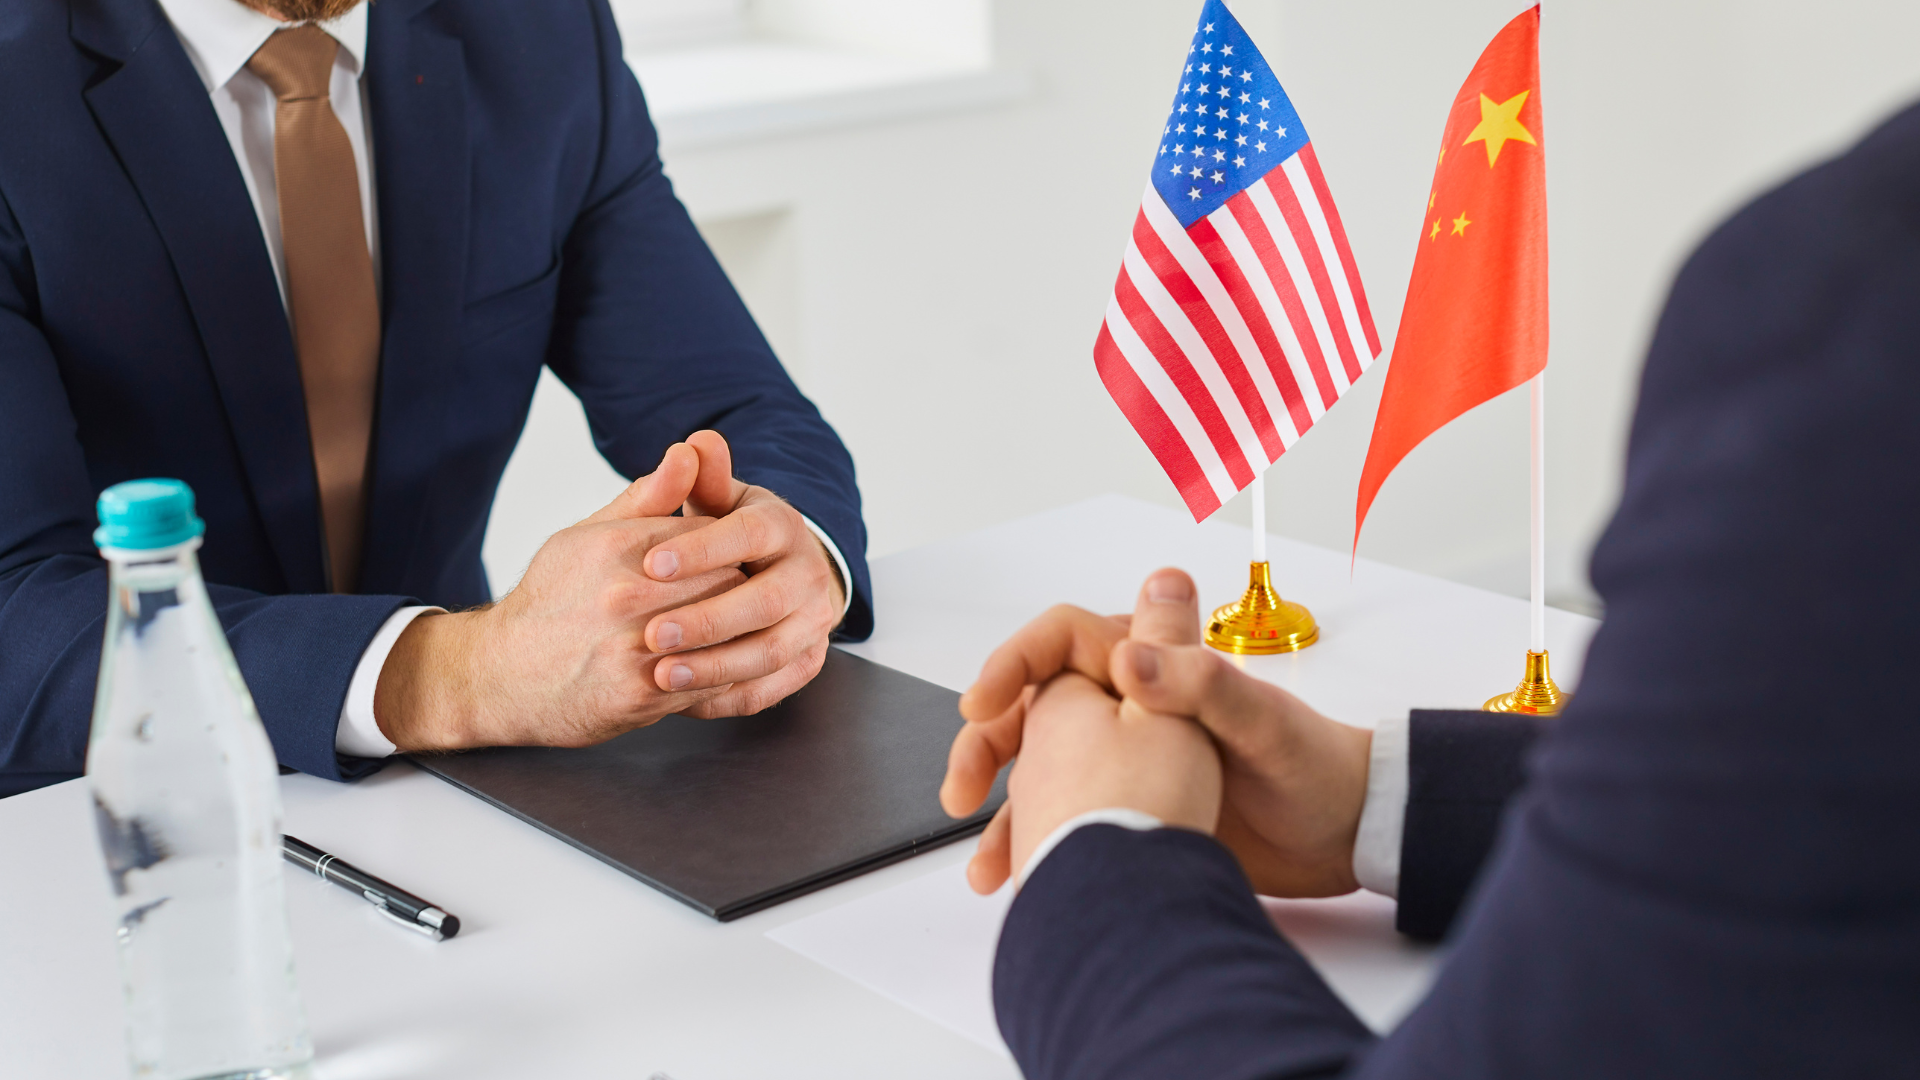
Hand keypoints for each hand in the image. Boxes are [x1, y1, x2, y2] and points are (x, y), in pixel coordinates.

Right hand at [373, 443, 746, 750]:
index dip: (730, 548)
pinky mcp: (641, 695)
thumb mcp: (589, 535)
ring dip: (737, 634)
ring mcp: (635, 649)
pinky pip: (709, 682)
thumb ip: (647, 497)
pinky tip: (718, 665)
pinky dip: (722, 674)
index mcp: (620, 547)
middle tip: (751, 595)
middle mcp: (628, 595)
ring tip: (739, 630)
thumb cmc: (551, 598)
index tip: (736, 556)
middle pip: (727, 583)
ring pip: (723, 634)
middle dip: (741, 590)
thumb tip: (690, 450)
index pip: (712, 536)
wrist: (502, 675)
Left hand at [634, 430, 847, 717]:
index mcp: (783, 527)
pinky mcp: (808, 661)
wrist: (783, 573)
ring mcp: (813, 623)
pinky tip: (684, 700)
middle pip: (764, 601)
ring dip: (716, 667)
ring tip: (662, 675)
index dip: (702, 550)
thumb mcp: (720, 501)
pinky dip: (729, 696)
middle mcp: (808, 575)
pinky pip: (771, 688)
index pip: (748, 535)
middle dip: (706, 620)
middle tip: (651, 633)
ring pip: (770, 651)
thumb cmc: (733, 536)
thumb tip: (696, 443)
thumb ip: (702, 479)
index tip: (651, 565)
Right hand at [942, 569, 1372, 896]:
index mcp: (1155, 665)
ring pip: (1038, 770)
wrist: (1347, 837)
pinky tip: (1015, 876)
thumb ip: (1201, 684)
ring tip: (984, 860)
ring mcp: (1126, 759)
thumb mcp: (1262, 724)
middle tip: (961, 788)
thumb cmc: (1315, 768)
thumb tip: (1128, 656)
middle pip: (1031, 708)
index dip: (1013, 665)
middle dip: (986, 744)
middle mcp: (1132, 705)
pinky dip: (1033, 845)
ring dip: (1003, 809)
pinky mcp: (1129, 810)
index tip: (981, 704)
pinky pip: (1063, 819)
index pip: (1060, 641)